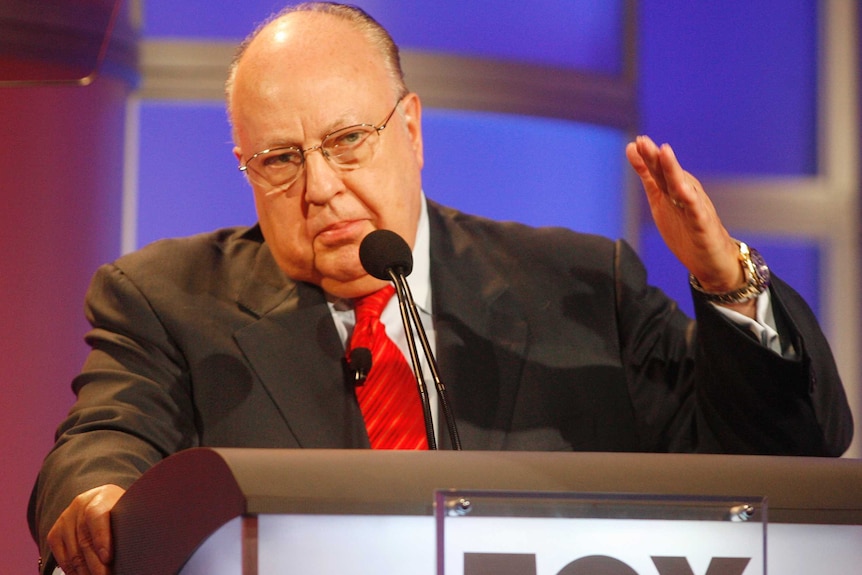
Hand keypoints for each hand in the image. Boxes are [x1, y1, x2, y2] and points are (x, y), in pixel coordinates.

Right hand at [47, 484, 125, 574]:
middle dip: (96, 565)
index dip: (101, 538)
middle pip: (84, 540)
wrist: (101, 504)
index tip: (108, 558)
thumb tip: (133, 549)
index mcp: (103, 496)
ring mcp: (65, 519)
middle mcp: (80, 504)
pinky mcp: (55, 533)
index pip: (96, 516)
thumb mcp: (128, 513)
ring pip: (73, 553)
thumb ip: (127, 527)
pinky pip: (62, 558)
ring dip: (85, 572)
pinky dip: (73, 572)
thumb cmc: (122, 513)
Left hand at [626, 136, 754, 315]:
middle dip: (656, 157)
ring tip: (665, 153)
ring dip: (673, 169)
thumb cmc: (685, 228)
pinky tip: (683, 189)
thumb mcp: (660, 199)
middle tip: (644, 142)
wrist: (712, 258)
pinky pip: (696, 211)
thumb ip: (648, 175)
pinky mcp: (703, 225)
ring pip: (682, 186)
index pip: (657, 170)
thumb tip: (631, 148)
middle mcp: (685, 193)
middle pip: (668, 174)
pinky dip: (690, 199)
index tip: (635, 142)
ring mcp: (695, 208)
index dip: (646, 156)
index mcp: (673, 188)